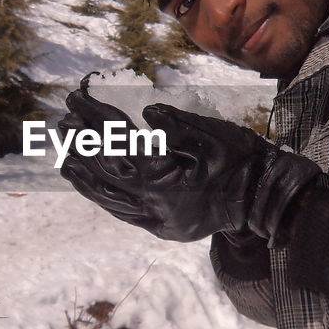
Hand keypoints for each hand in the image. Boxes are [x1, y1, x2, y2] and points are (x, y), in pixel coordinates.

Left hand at [57, 79, 318, 242]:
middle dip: (82, 144)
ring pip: (108, 198)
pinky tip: (93, 187)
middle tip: (63, 122)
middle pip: (105, 171)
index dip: (93, 119)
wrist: (265, 199)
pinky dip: (104, 199)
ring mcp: (156, 220)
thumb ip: (176, 124)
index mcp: (162, 176)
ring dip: (85, 177)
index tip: (75, 100)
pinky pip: (123, 214)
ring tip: (65, 157)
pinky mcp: (162, 228)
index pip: (116, 142)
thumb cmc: (242, 160)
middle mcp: (153, 203)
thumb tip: (147, 113)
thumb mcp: (212, 133)